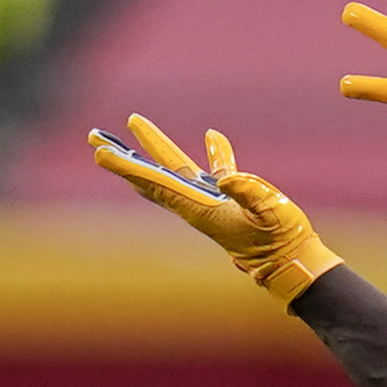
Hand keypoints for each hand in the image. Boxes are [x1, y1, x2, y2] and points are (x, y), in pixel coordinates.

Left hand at [89, 115, 343, 304]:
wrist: (291, 261)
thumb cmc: (280, 240)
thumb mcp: (269, 212)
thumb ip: (249, 192)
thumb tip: (226, 176)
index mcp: (200, 208)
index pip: (156, 182)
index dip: (127, 166)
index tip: (100, 152)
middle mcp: (197, 205)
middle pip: (152, 174)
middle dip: (124, 155)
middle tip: (95, 136)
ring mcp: (212, 202)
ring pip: (175, 169)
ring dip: (154, 148)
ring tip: (133, 125)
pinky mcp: (231, 200)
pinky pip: (216, 171)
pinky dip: (214, 152)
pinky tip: (211, 135)